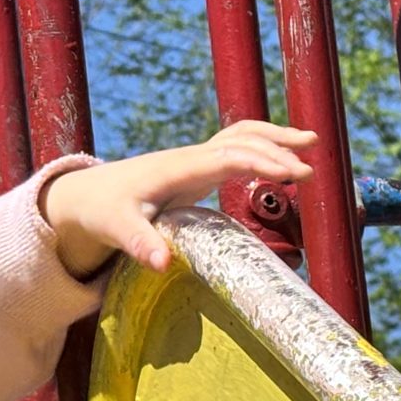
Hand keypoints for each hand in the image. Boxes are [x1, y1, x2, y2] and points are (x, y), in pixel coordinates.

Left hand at [38, 120, 317, 277]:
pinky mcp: (198, 166)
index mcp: (176, 169)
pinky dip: (262, 145)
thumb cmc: (103, 212)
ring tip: (311, 142)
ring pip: (240, 135)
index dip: (259, 162)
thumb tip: (162, 265)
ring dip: (274, 136)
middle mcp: (190, 158)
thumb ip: (139, 244)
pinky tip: (283, 157)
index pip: (226, 157)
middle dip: (276, 150)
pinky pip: (236, 146)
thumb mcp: (117, 229)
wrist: (89, 194)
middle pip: (240, 140)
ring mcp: (195, 159)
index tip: (291, 173)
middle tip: (311, 170)